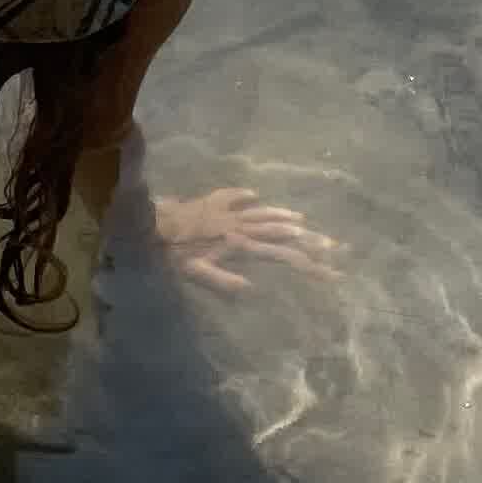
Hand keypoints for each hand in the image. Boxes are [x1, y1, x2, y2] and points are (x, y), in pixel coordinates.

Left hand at [150, 187, 337, 295]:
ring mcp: (226, 210)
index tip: (327, 269)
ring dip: (282, 216)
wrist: (151, 222)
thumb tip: (252, 288)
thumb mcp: (195, 271)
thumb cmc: (172, 252)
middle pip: (278, 231)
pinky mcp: (210, 201)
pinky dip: (245, 196)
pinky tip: (255, 194)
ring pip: (262, 212)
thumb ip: (223, 280)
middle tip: (330, 243)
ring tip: (302, 220)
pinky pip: (232, 195)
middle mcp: (238, 224)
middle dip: (306, 238)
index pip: (279, 253)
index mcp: (239, 243)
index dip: (305, 261)